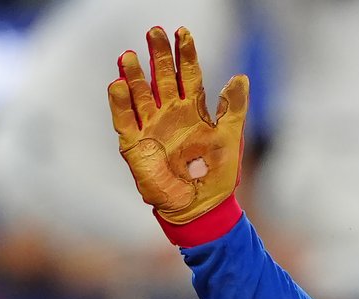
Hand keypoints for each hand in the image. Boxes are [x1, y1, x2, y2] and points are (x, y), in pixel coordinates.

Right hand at [108, 26, 247, 225]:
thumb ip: (233, 108)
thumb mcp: (230, 138)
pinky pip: (125, 120)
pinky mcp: (136, 145)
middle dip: (158, 55)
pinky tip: (118, 85)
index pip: (188, 75)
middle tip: (154, 31)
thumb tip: (241, 77)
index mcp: (193, 111)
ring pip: (140, 94)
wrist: (202, 207)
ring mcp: (151, 127)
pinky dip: (120, 104)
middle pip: (162, 77)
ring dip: (135, 75)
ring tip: (130, 55)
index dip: (185, 53)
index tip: (182, 32)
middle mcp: (170, 114)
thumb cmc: (218, 175)